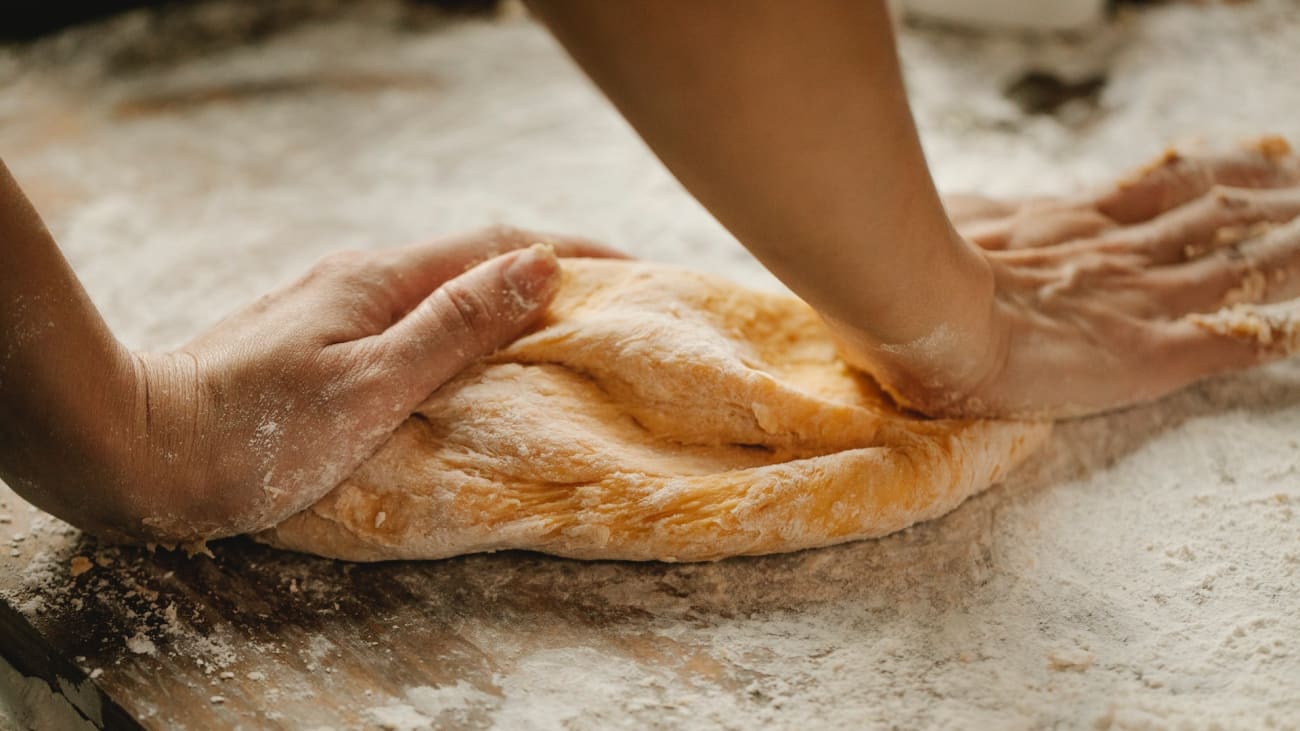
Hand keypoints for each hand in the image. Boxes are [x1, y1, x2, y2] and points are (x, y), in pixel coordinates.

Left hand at [116, 227, 620, 543]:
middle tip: (615, 306)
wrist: (134, 447)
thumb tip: (540, 265)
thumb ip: (455, 326)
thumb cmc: (252, 432)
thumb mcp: (371, 385)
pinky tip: (473, 367)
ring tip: (561, 338)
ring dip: (507, 304)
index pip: (500, 247)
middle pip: (475, 262)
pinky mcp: (316, 340)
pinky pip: (412, 322)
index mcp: (382, 281)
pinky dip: (462, 333)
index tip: (640, 269)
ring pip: (443, 293)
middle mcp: (361, 279)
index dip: (575, 252)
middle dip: (550, 274)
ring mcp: (334, 307)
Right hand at [837, 138, 1299, 418]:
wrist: (926, 313)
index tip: (1260, 162)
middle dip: (1269, 208)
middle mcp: (1118, 256)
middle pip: (1214, 220)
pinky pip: (1230, 342)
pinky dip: (1274, 335)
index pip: (1164, 191)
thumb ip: (984, 216)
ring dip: (1288, 252)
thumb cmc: (929, 277)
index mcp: (1075, 225)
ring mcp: (1140, 302)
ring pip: (1236, 267)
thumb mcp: (962, 225)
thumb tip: (980, 206)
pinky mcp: (1152, 355)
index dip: (1216, 176)